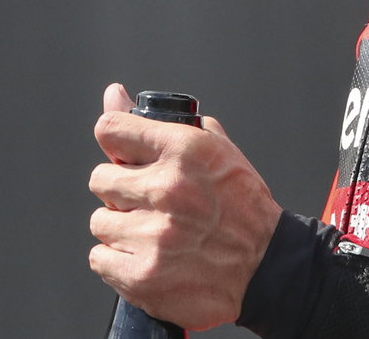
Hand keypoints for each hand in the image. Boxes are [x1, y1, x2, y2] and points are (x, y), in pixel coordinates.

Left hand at [89, 83, 282, 328]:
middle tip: (149, 201)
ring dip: (121, 227)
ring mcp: (154, 236)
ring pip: (99, 221)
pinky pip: (100, 258)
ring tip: (154, 233)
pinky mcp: (144, 276)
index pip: (111, 130)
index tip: (122, 153)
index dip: (114, 142)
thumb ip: (159, 122)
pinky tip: (148, 257)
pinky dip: (119, 261)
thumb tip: (112, 92)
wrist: (268, 268)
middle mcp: (168, 190)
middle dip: (121, 189)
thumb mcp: (214, 151)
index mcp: (185, 151)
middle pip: (100, 179)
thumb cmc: (242, 207)